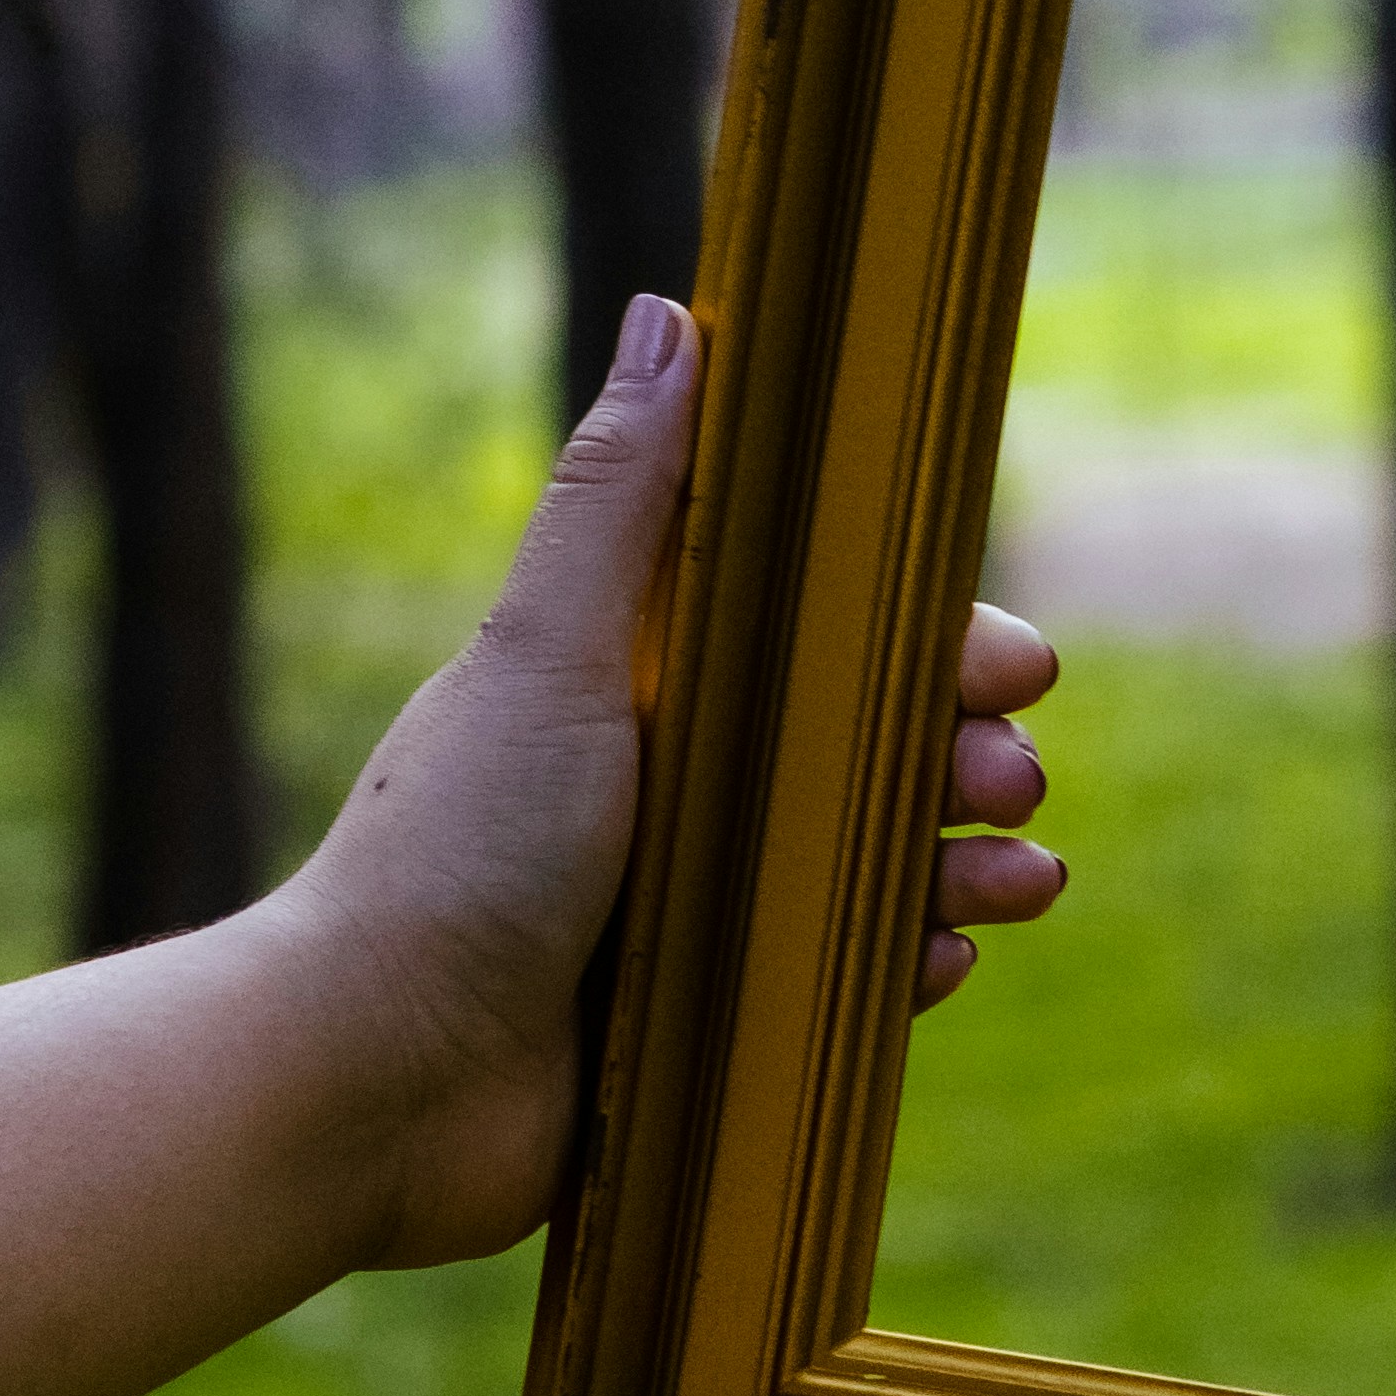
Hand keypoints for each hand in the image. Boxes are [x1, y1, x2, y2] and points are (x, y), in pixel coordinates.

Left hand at [291, 294, 1063, 1268]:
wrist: (376, 1082)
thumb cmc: (450, 855)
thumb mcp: (545, 652)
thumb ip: (618, 498)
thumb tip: (670, 313)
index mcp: (647, 688)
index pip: (828, 639)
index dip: (928, 642)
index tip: (1008, 664)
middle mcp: (679, 788)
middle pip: (874, 752)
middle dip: (969, 755)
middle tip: (1009, 782)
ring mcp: (699, 906)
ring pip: (880, 864)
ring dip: (969, 861)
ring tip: (1020, 880)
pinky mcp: (709, 1016)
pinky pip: (844, 977)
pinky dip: (909, 963)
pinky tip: (943, 960)